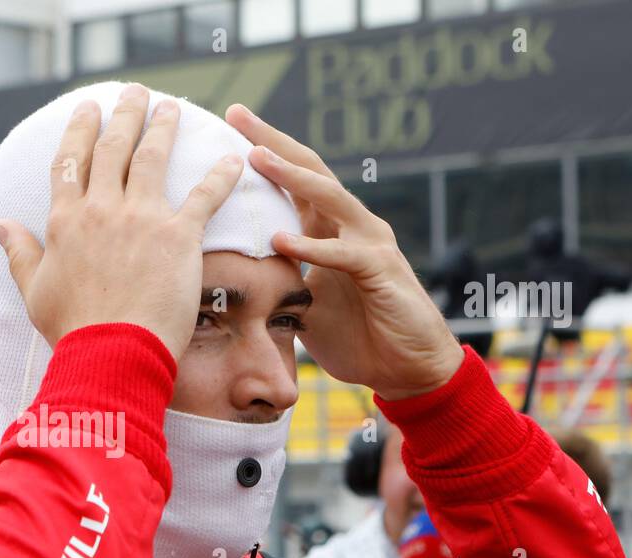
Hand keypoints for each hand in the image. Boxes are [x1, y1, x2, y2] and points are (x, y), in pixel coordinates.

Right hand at [0, 84, 244, 362]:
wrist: (111, 353)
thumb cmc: (72, 330)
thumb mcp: (34, 291)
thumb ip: (20, 253)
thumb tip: (1, 225)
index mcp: (65, 221)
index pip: (70, 162)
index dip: (79, 131)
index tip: (87, 108)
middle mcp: (102, 209)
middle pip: (113, 148)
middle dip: (124, 115)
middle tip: (135, 93)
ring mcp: (141, 218)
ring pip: (154, 158)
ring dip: (164, 128)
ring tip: (173, 107)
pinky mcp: (179, 236)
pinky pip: (204, 196)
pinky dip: (221, 176)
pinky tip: (233, 159)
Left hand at [226, 104, 463, 399]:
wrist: (407, 369)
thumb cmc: (357, 337)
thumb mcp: (302, 308)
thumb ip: (276, 285)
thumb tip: (230, 284)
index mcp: (328, 231)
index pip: (291, 182)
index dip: (261, 154)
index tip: (224, 128)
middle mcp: (349, 226)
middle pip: (308, 172)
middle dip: (272, 141)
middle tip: (237, 113)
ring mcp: (369, 243)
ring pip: (328, 197)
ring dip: (290, 177)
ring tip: (254, 158)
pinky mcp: (381, 270)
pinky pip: (342, 253)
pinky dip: (311, 246)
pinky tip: (281, 238)